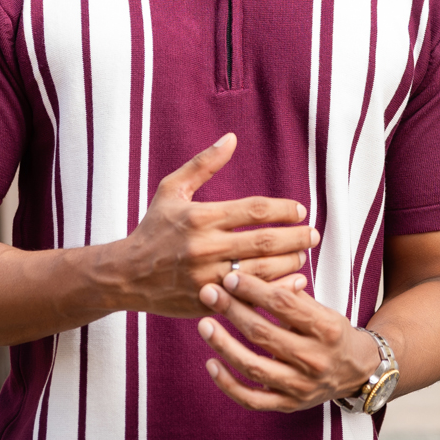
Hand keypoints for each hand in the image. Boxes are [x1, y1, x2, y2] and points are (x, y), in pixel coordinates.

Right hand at [106, 133, 318, 317]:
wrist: (126, 275)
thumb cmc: (152, 228)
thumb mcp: (171, 190)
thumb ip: (203, 165)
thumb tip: (231, 138)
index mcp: (200, 217)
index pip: (255, 210)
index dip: (284, 210)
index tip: (300, 210)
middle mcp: (205, 247)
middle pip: (265, 242)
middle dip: (296, 238)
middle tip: (314, 235)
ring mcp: (207, 277)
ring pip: (262, 271)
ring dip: (289, 263)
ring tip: (302, 255)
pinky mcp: (208, 301)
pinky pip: (251, 297)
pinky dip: (276, 289)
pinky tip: (292, 281)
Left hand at [196, 271, 380, 411]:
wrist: (356, 372)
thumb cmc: (331, 333)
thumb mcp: (322, 309)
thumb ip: (292, 294)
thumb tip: (258, 272)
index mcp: (325, 329)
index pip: (283, 305)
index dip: (254, 289)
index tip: (229, 276)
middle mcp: (314, 359)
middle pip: (263, 333)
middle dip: (231, 311)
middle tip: (208, 293)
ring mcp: (300, 386)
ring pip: (253, 367)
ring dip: (223, 345)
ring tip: (203, 325)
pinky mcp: (288, 405)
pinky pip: (252, 399)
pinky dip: (228, 384)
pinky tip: (211, 363)